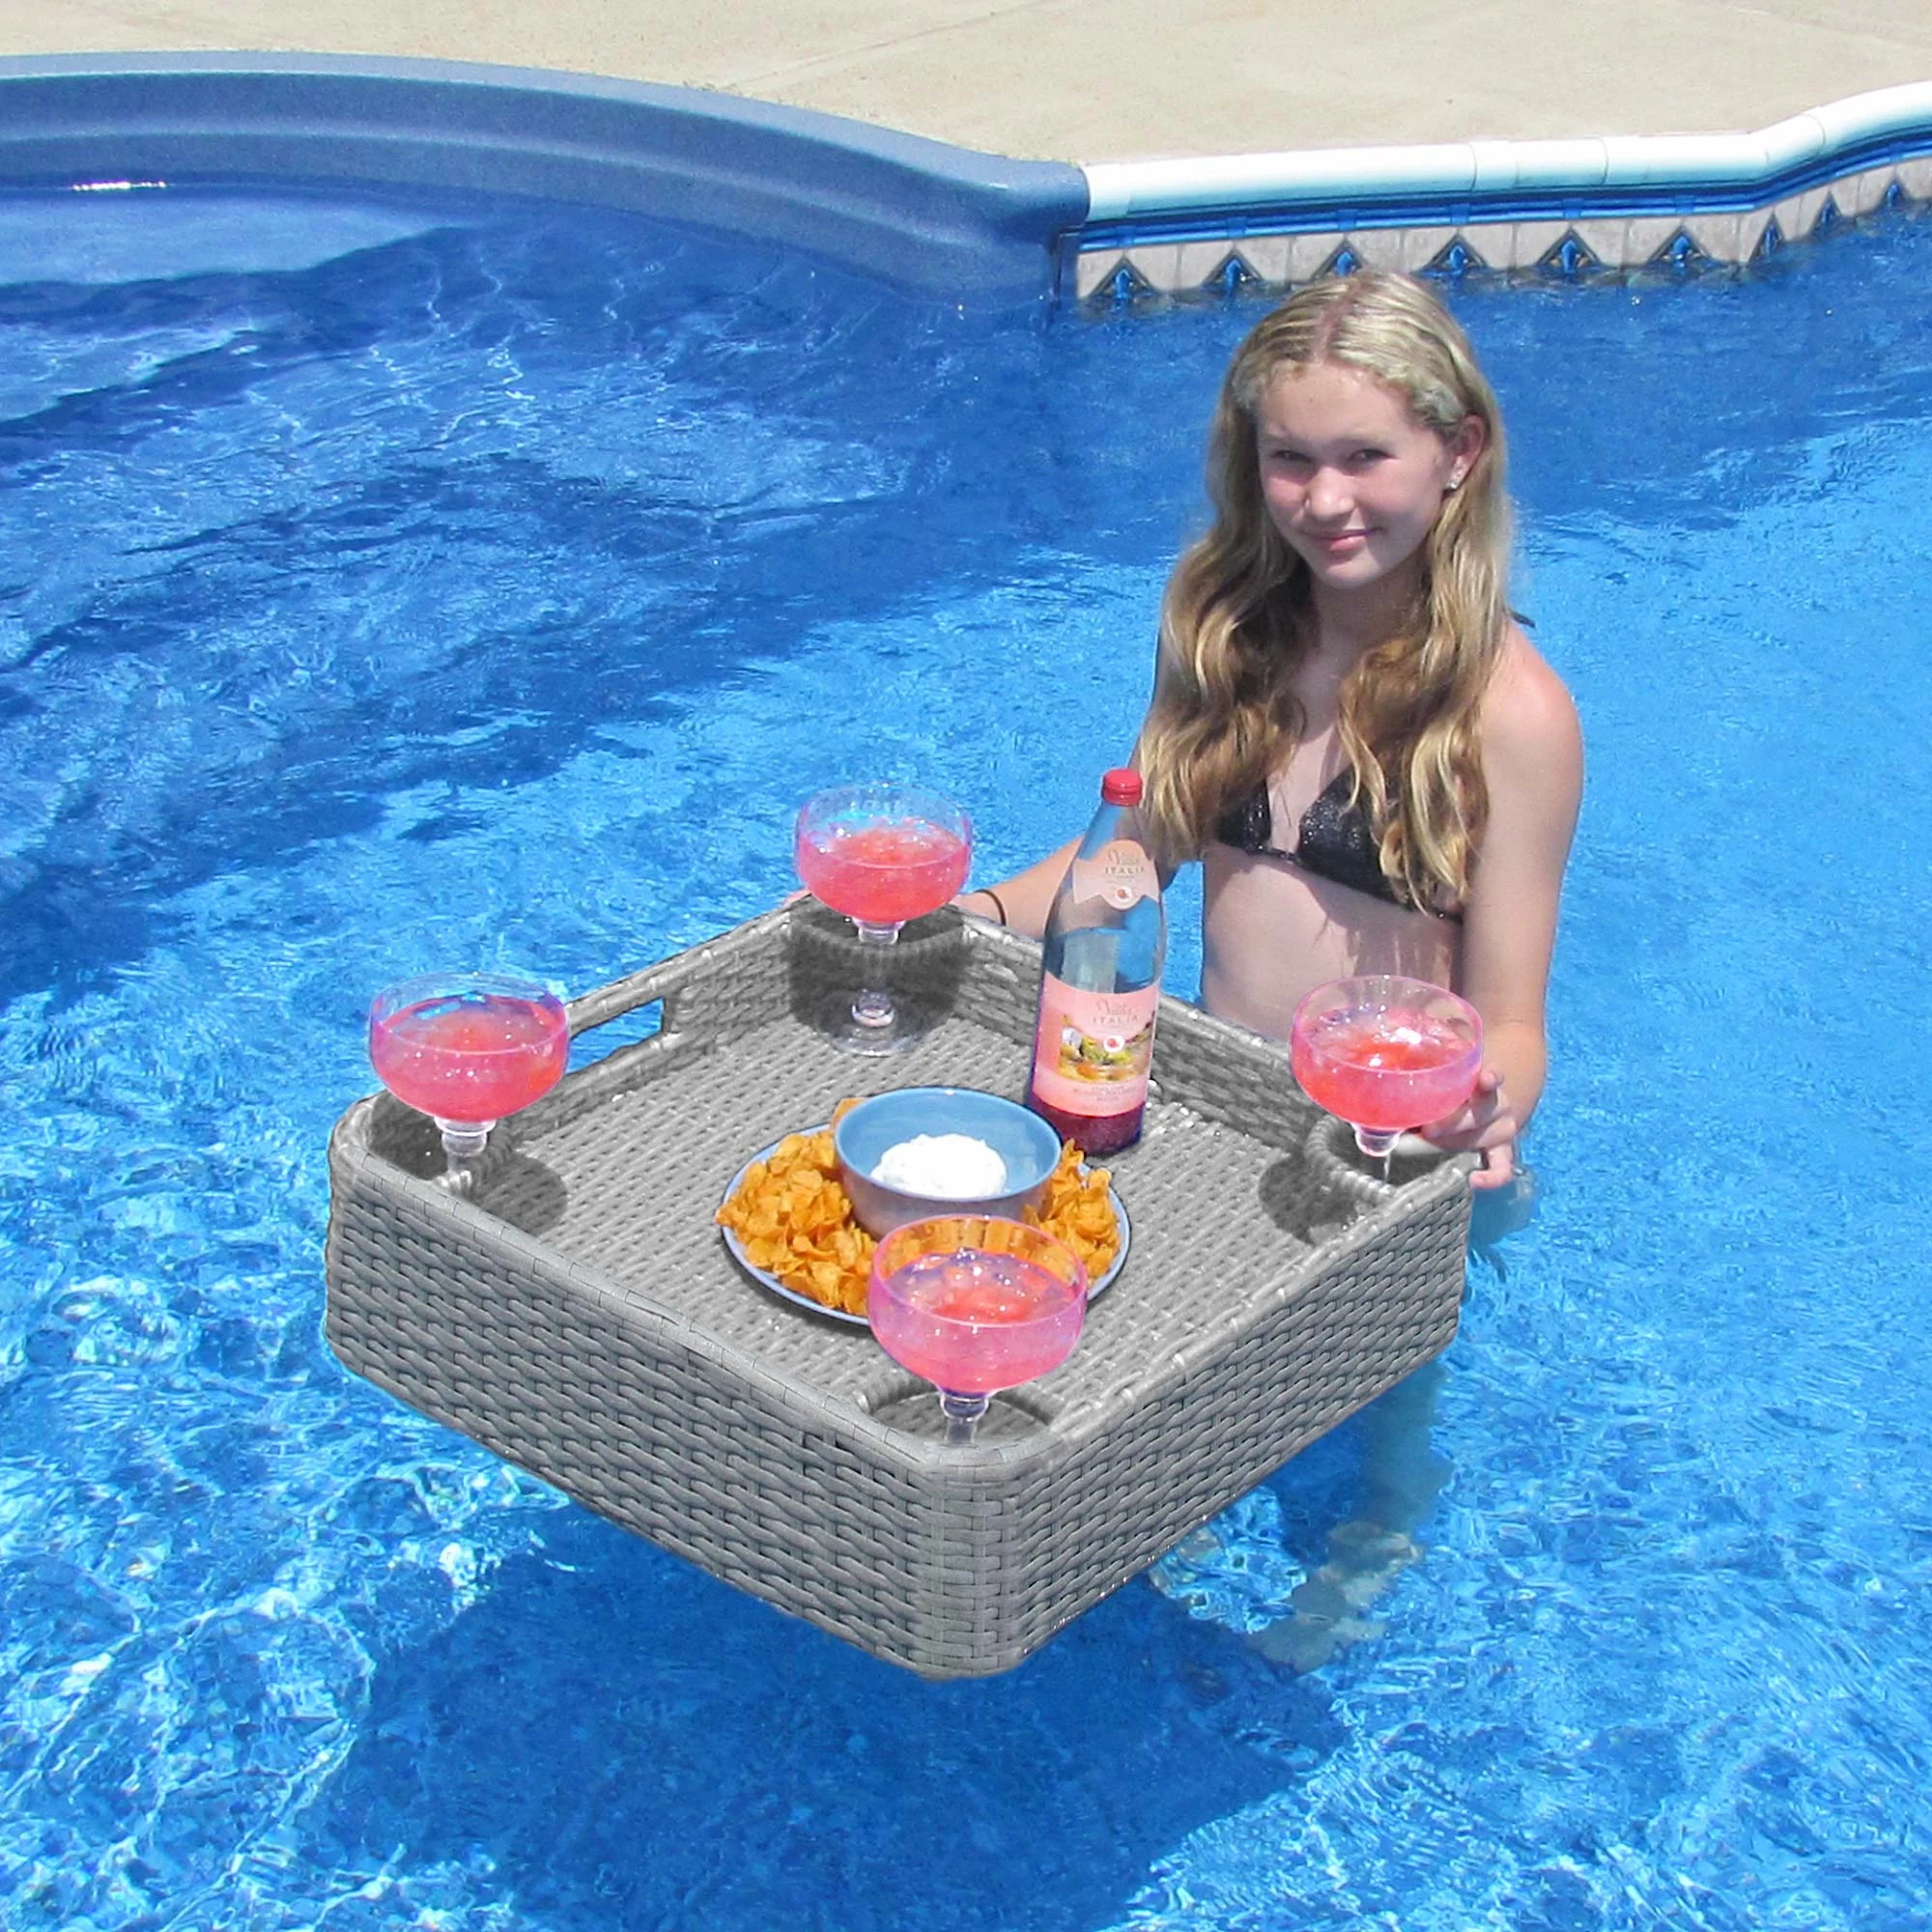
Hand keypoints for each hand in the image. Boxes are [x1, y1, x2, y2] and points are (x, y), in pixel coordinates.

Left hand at [1417, 1066, 1518, 1189]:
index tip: (1485, 1080)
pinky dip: (1491, 1177)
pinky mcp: (1504, 1152)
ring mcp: (1503, 1129)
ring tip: (1428, 1142)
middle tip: (1427, 1128)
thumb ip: (1423, 1089)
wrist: (1487, 1103)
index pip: (1493, 1076)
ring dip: (1452, 1142)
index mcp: (1486, 1080)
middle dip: (1451, 1122)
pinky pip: (1503, 1169)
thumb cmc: (1457, 1091)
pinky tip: (1475, 1180)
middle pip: (1479, 1114)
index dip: (1490, 1077)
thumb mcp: (1444, 1083)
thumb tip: (1387, 1108)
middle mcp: (1498, 1104)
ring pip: (1480, 1138)